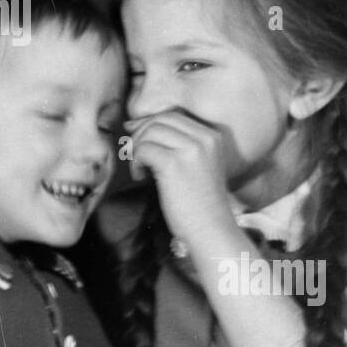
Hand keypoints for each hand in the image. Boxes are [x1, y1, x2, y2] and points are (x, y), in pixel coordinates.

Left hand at [126, 109, 233, 244]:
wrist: (211, 230)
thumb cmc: (198, 203)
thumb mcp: (195, 165)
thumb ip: (175, 144)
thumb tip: (133, 125)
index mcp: (212, 136)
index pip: (173, 116)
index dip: (150, 124)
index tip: (135, 136)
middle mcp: (205, 138)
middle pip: (160, 120)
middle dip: (141, 135)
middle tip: (133, 156)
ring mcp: (191, 149)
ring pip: (150, 132)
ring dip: (137, 149)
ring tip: (140, 171)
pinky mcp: (175, 163)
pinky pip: (143, 149)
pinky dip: (136, 162)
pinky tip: (141, 178)